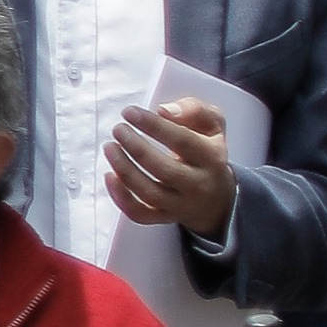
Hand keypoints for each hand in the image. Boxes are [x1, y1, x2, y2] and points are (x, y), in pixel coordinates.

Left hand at [102, 97, 238, 239]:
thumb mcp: (212, 125)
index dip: (153, 126)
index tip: (130, 112)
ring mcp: (181, 204)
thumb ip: (194, 110)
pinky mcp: (164, 217)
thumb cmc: (207, 151)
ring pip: (150, 193)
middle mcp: (198, 184)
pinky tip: (109, 176)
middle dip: (136, 148)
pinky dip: (121, 198)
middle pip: (165, 170)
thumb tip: (165, 110)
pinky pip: (140, 214)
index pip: (183, 141)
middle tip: (118, 129)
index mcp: (212, 157)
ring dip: (125, 170)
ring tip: (110, 147)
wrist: (217, 196)